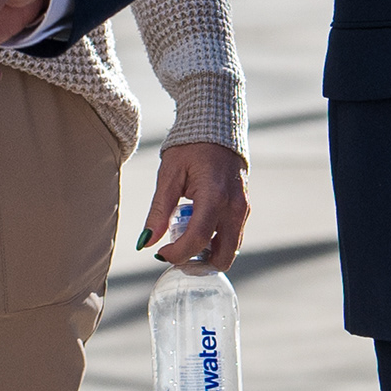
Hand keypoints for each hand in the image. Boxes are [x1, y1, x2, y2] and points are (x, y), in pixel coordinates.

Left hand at [141, 142, 248, 272]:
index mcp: (215, 195)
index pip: (199, 239)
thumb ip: (159, 211)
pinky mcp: (244, 209)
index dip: (178, 254)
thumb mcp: (169, 176)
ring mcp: (243, 209)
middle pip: (223, 256)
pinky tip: (197, 228)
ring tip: (185, 236)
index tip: (161, 253)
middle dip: (198, 262)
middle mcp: (235, 206)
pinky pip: (233, 236)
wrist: (217, 128)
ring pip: (230, 249)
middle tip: (177, 252)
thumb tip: (146, 241)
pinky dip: (215, 241)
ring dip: (208, 252)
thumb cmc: (191, 148)